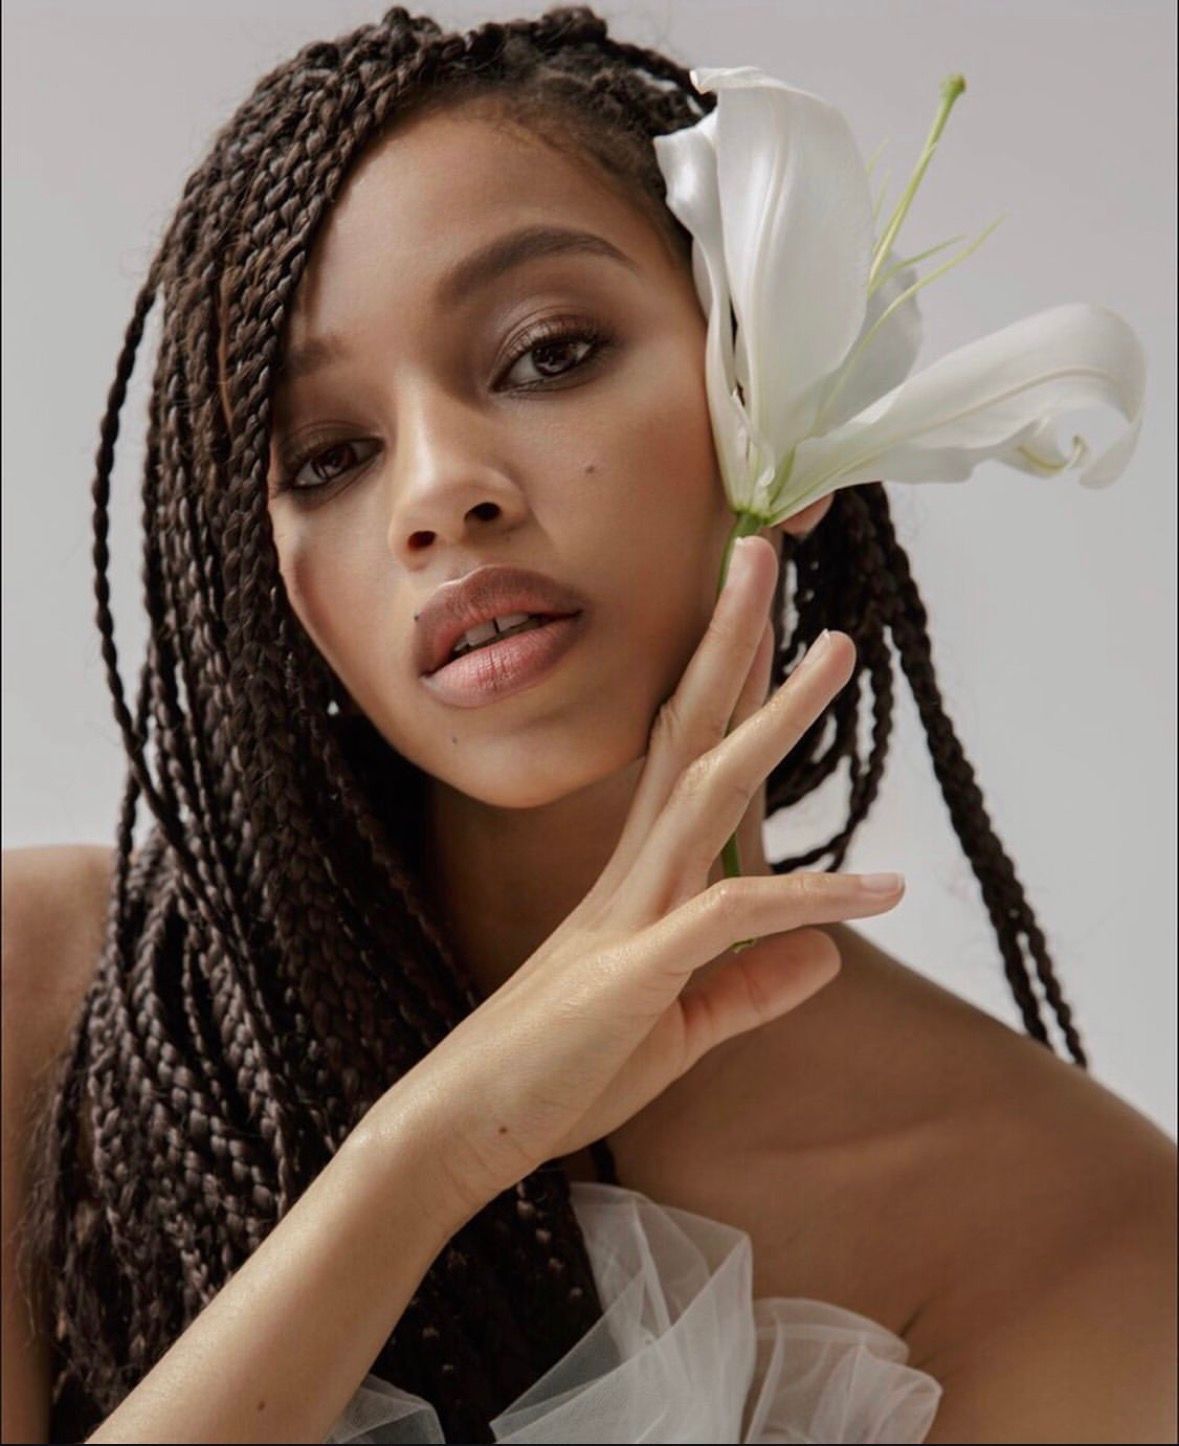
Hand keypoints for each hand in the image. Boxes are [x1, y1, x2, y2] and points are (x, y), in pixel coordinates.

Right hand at [388, 535, 902, 1216]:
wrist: (462, 1129)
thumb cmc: (557, 1076)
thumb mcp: (681, 1031)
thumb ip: (752, 986)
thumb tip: (831, 953)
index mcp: (638, 876)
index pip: (686, 754)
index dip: (727, 680)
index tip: (760, 617)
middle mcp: (634, 872)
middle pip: (689, 732)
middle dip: (731, 640)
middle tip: (762, 551)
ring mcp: (632, 913)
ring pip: (709, 789)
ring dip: (775, 717)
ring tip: (836, 649)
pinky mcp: (637, 972)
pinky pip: (731, 917)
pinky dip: (809, 897)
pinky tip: (880, 888)